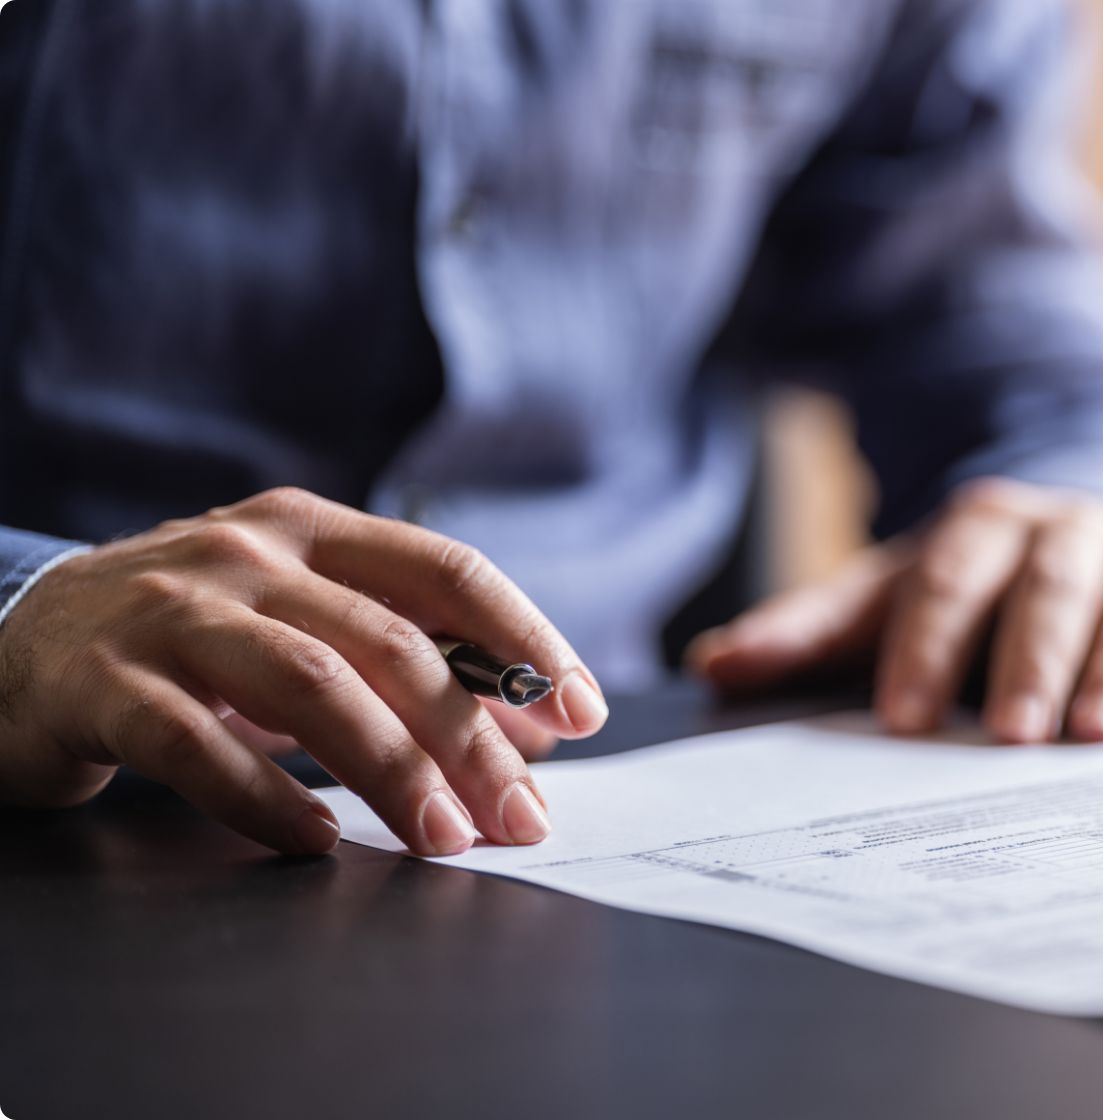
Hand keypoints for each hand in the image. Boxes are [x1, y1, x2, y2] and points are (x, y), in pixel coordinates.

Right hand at [0, 489, 606, 854]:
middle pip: (392, 642)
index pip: (447, 571)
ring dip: (392, 770)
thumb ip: (405, 660)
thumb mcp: (303, 620)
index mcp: (313, 531)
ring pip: (311, 686)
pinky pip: (199, 745)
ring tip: (444, 838)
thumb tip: (527, 729)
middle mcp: (249, 556)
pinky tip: (314, 842)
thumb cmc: (198, 635)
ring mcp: (174, 614)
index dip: (525, 640)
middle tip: (524, 816)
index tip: (582, 711)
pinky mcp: (106, 684)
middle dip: (472, 736)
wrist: (26, 635)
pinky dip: (266, 798)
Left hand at [687, 478, 1102, 743]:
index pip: (938, 590)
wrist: (1046, 534)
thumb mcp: (876, 599)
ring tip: (1093, 740)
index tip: (903, 719)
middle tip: (1007, 738)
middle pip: (1040, 593)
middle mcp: (1052, 532)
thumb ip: (802, 631)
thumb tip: (711, 664)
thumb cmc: (949, 584)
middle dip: (1025, 663)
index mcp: (971, 527)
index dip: (923, 652)